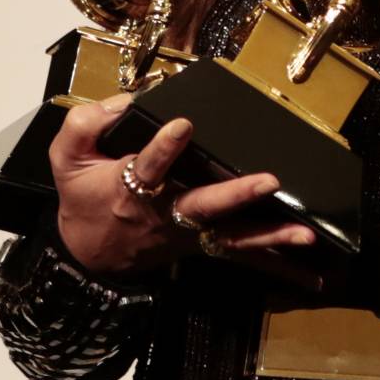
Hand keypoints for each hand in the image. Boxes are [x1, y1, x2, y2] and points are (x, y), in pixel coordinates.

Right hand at [49, 94, 322, 286]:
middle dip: (237, 194)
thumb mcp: (65, 158)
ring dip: (271, 237)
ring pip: (233, 237)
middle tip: (268, 181)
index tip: (182, 125)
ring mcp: (189, 234)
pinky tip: (314, 278)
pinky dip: (280, 267)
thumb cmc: (83, 196)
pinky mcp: (204, 246)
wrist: (87, 254)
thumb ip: (85, 125)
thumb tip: (125, 101)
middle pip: (203, 205)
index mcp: (130, 188)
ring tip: (305, 234)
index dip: (163, 147)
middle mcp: (166, 214)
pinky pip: (244, 257)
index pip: (148, 166)